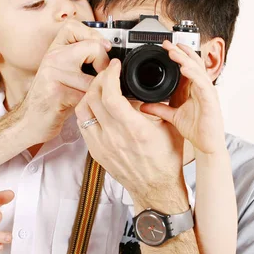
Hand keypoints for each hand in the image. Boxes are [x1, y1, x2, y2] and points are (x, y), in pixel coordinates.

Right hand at [21, 20, 111, 143]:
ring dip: (98, 89)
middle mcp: (53, 58)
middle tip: (102, 75)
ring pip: (93, 76)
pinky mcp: (58, 94)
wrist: (30, 121)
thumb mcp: (63, 72)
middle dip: (104, 62)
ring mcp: (53, 75)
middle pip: (92, 48)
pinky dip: (91, 102)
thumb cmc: (52, 98)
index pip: (73, 27)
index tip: (103, 47)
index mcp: (54, 51)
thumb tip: (107, 51)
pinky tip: (84, 106)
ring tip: (91, 95)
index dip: (93, 35)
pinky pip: (88, 95)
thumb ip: (80, 59)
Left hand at [74, 58, 184, 198]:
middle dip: (99, 78)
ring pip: (83, 110)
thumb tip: (160, 82)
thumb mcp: (171, 126)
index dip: (109, 74)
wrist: (156, 188)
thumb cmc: (166, 160)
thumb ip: (161, 103)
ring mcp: (102, 145)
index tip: (115, 66)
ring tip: (101, 88)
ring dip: (90, 94)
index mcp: (134, 128)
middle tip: (108, 73)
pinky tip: (97, 106)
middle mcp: (114, 137)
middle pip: (93, 97)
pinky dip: (87, 110)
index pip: (110, 94)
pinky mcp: (96, 151)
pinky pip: (83, 124)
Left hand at [141, 41, 225, 154]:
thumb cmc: (196, 130)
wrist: (207, 146)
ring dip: (185, 59)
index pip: (187, 66)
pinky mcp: (211, 101)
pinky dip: (193, 75)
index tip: (165, 47)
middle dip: (180, 52)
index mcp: (194, 89)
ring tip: (174, 52)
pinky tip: (184, 68)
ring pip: (197, 70)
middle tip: (167, 43)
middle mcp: (202, 88)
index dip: (177, 55)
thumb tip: (142, 105)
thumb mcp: (173, 116)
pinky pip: (202, 84)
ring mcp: (208, 93)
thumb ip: (159, 108)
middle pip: (193, 64)